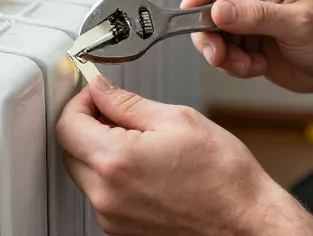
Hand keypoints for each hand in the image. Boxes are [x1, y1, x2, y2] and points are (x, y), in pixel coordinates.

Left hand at [56, 76, 293, 235]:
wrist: (244, 222)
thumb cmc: (224, 177)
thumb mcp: (178, 120)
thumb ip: (129, 102)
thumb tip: (101, 90)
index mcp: (117, 160)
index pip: (68, 124)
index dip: (80, 101)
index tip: (96, 94)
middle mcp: (107, 195)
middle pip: (71, 150)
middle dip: (87, 125)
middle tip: (117, 113)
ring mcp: (112, 217)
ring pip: (85, 173)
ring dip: (100, 151)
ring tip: (140, 141)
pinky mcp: (121, 230)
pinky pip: (102, 195)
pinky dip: (114, 176)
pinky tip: (146, 166)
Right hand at [182, 0, 312, 93]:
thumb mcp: (297, 24)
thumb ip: (257, 16)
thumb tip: (219, 10)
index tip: (190, 11)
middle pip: (208, 2)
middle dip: (209, 32)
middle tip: (217, 54)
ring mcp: (245, 16)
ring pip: (210, 31)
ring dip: (223, 54)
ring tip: (248, 66)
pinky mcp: (242, 40)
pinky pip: (221, 51)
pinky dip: (233, 65)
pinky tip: (256, 67)